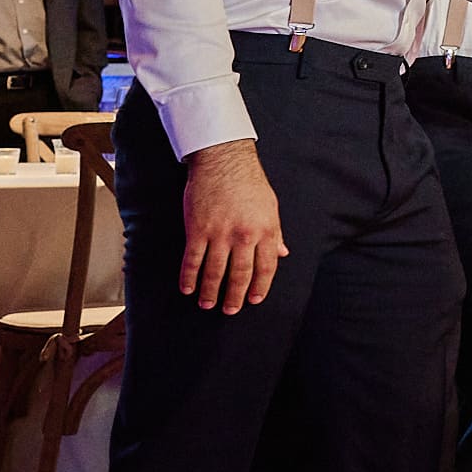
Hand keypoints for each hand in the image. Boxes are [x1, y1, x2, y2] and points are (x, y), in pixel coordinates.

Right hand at [180, 139, 286, 313]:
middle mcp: (245, 235)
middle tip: (230, 310)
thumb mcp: (271, 207)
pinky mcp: (197, 230)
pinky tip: (188, 289)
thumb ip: (276, 233)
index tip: (255, 300)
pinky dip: (189, 277)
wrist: (224, 161)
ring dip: (211, 292)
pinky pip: (193, 260)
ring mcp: (220, 234)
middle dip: (236, 296)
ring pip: (215, 272)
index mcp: (266, 230)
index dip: (261, 287)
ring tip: (208, 305)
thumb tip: (283, 254)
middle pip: (241, 274)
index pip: (266, 267)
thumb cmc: (250, 183)